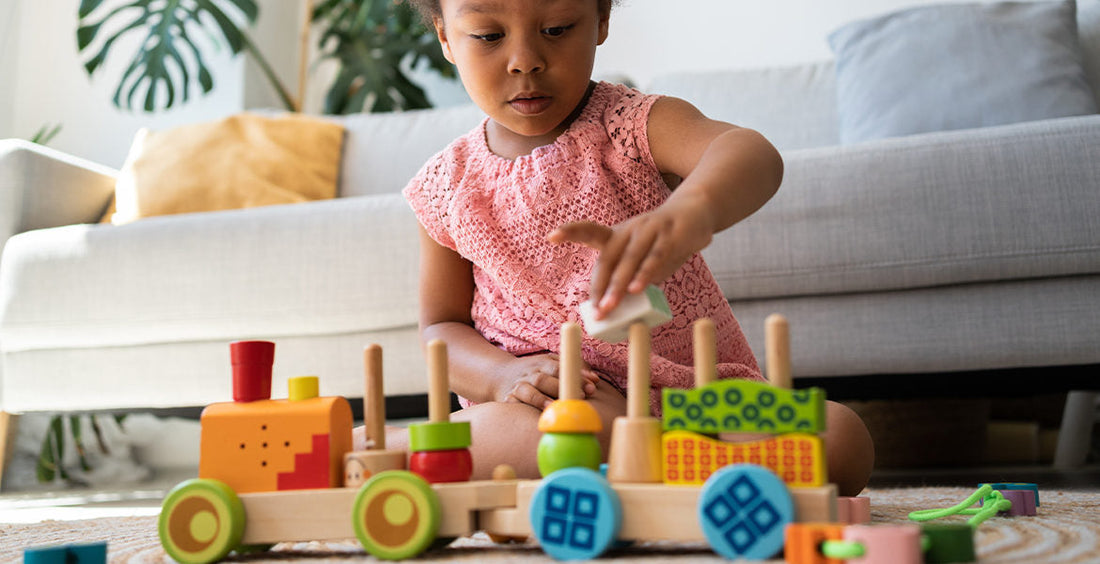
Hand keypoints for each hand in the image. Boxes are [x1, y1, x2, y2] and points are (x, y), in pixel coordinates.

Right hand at [496, 353, 600, 408]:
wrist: (499, 375)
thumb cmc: (534, 372)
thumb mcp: (550, 364)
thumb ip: (571, 369)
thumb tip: (595, 380)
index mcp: (542, 364)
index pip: (560, 368)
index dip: (576, 375)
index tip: (592, 385)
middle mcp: (529, 374)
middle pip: (543, 379)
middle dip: (562, 387)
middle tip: (580, 397)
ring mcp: (517, 387)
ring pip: (527, 391)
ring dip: (541, 399)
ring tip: (554, 408)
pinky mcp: (507, 400)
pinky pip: (512, 404)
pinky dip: (521, 409)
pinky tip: (532, 416)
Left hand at [549, 196, 712, 318]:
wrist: (696, 212)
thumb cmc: (663, 241)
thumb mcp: (643, 258)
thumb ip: (632, 278)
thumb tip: (620, 307)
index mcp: (618, 234)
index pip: (590, 231)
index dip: (570, 232)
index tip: (550, 237)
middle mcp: (630, 229)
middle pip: (608, 258)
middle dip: (600, 286)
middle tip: (595, 311)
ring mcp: (650, 230)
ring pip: (629, 259)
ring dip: (618, 286)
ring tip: (609, 307)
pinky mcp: (670, 235)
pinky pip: (655, 257)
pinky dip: (645, 274)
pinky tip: (637, 289)